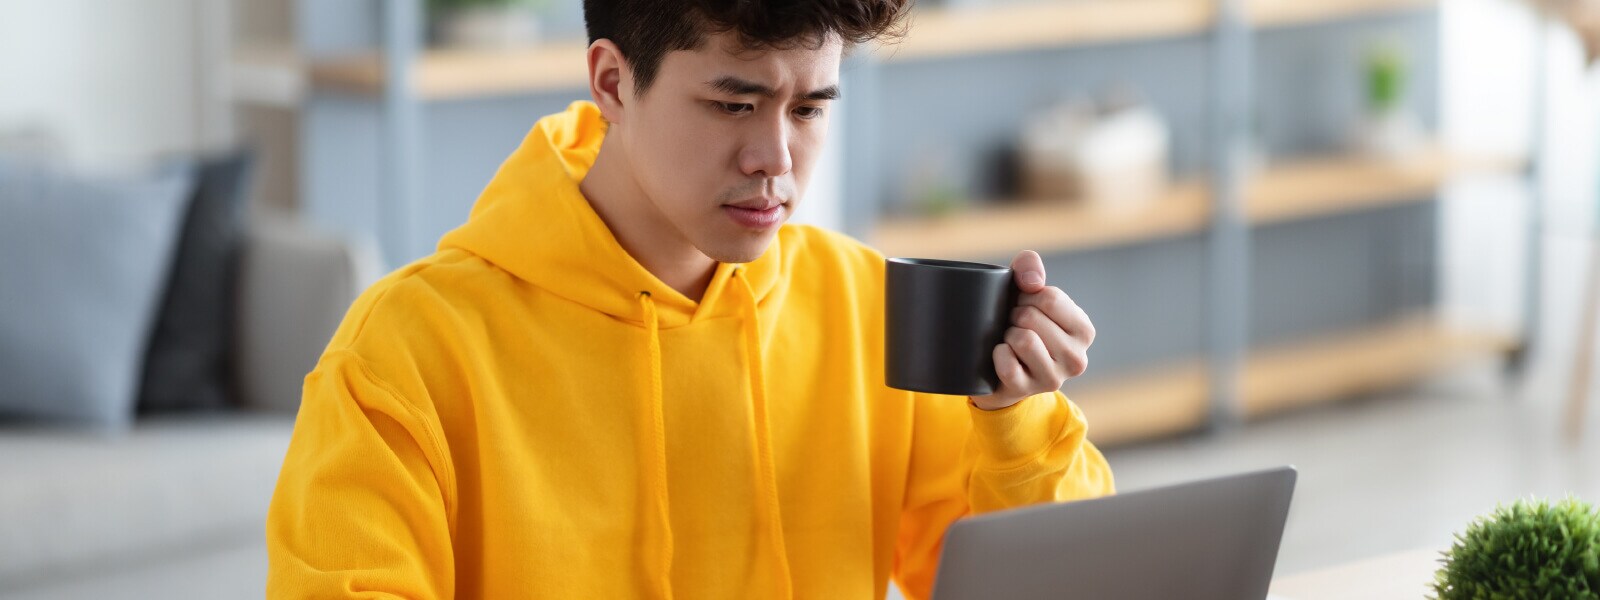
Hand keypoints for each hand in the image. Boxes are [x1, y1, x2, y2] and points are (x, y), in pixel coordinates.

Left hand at [969, 250, 1094, 410]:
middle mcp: (1076, 358)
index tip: (1023, 304)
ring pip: (1022, 339)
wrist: (997, 369)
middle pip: (1032, 317)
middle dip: (1014, 315)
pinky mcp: (1026, 390)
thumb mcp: (1025, 290)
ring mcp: (1053, 378)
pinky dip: (997, 354)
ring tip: (1010, 340)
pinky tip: (1001, 357)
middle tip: (1014, 325)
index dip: (1025, 295)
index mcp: (1084, 330)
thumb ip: (1030, 267)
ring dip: (1007, 334)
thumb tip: (1032, 281)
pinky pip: (1006, 364)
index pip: (1049, 298)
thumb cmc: (1017, 322)